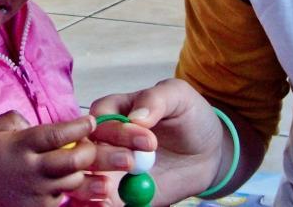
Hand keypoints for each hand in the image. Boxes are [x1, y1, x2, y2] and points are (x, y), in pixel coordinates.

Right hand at [0, 111, 111, 206]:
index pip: (58, 135)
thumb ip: (15, 118)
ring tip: (72, 162)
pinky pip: (64, 197)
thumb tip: (36, 122)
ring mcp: (37, 193)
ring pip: (75, 181)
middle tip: (86, 144)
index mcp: (21, 147)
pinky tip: (58, 179)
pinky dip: (67, 187)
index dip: (79, 127)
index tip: (90, 121)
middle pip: (75, 161)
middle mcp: (32, 171)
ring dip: (79, 170)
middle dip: (88, 150)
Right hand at [90, 79, 227, 204]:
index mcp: (114, 110)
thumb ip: (156, 99)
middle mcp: (106, 139)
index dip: (117, 129)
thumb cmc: (189, 117)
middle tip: (132, 162)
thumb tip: (136, 117)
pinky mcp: (118, 194)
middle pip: (86, 148)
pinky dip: (99, 205)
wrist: (209, 152)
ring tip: (109, 190)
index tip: (148, 140)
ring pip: (83, 177)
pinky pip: (100, 202)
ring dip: (90, 185)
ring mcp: (109, 168)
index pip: (99, 117)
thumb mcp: (178, 96)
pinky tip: (109, 204)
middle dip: (104, 157)